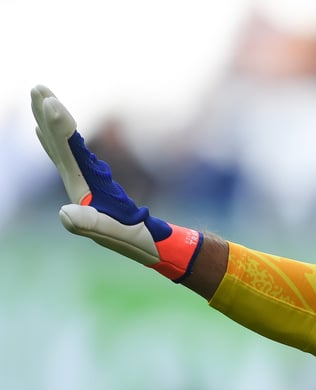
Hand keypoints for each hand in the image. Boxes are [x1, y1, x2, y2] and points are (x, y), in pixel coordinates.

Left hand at [31, 84, 201, 281]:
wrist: (152, 249)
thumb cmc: (139, 242)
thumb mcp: (117, 234)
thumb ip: (91, 225)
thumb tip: (64, 213)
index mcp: (82, 194)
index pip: (67, 155)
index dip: (58, 129)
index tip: (53, 102)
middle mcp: (78, 186)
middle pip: (57, 146)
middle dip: (46, 116)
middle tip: (38, 87)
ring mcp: (85, 185)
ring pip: (62, 147)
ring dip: (51, 122)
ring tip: (43, 97)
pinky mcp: (95, 185)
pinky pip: (72, 155)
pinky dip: (61, 138)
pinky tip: (55, 130)